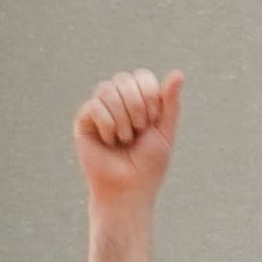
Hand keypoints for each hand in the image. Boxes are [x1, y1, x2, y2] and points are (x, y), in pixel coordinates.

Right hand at [76, 69, 180, 205]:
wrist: (129, 188)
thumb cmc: (150, 164)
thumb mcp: (165, 131)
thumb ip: (169, 103)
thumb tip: (178, 73)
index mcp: (139, 102)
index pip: (141, 76)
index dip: (149, 94)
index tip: (153, 120)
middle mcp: (118, 102)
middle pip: (123, 79)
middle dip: (137, 105)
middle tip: (139, 129)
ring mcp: (99, 109)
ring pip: (106, 89)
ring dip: (122, 117)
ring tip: (125, 139)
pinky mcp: (84, 120)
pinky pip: (94, 106)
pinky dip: (107, 124)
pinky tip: (109, 140)